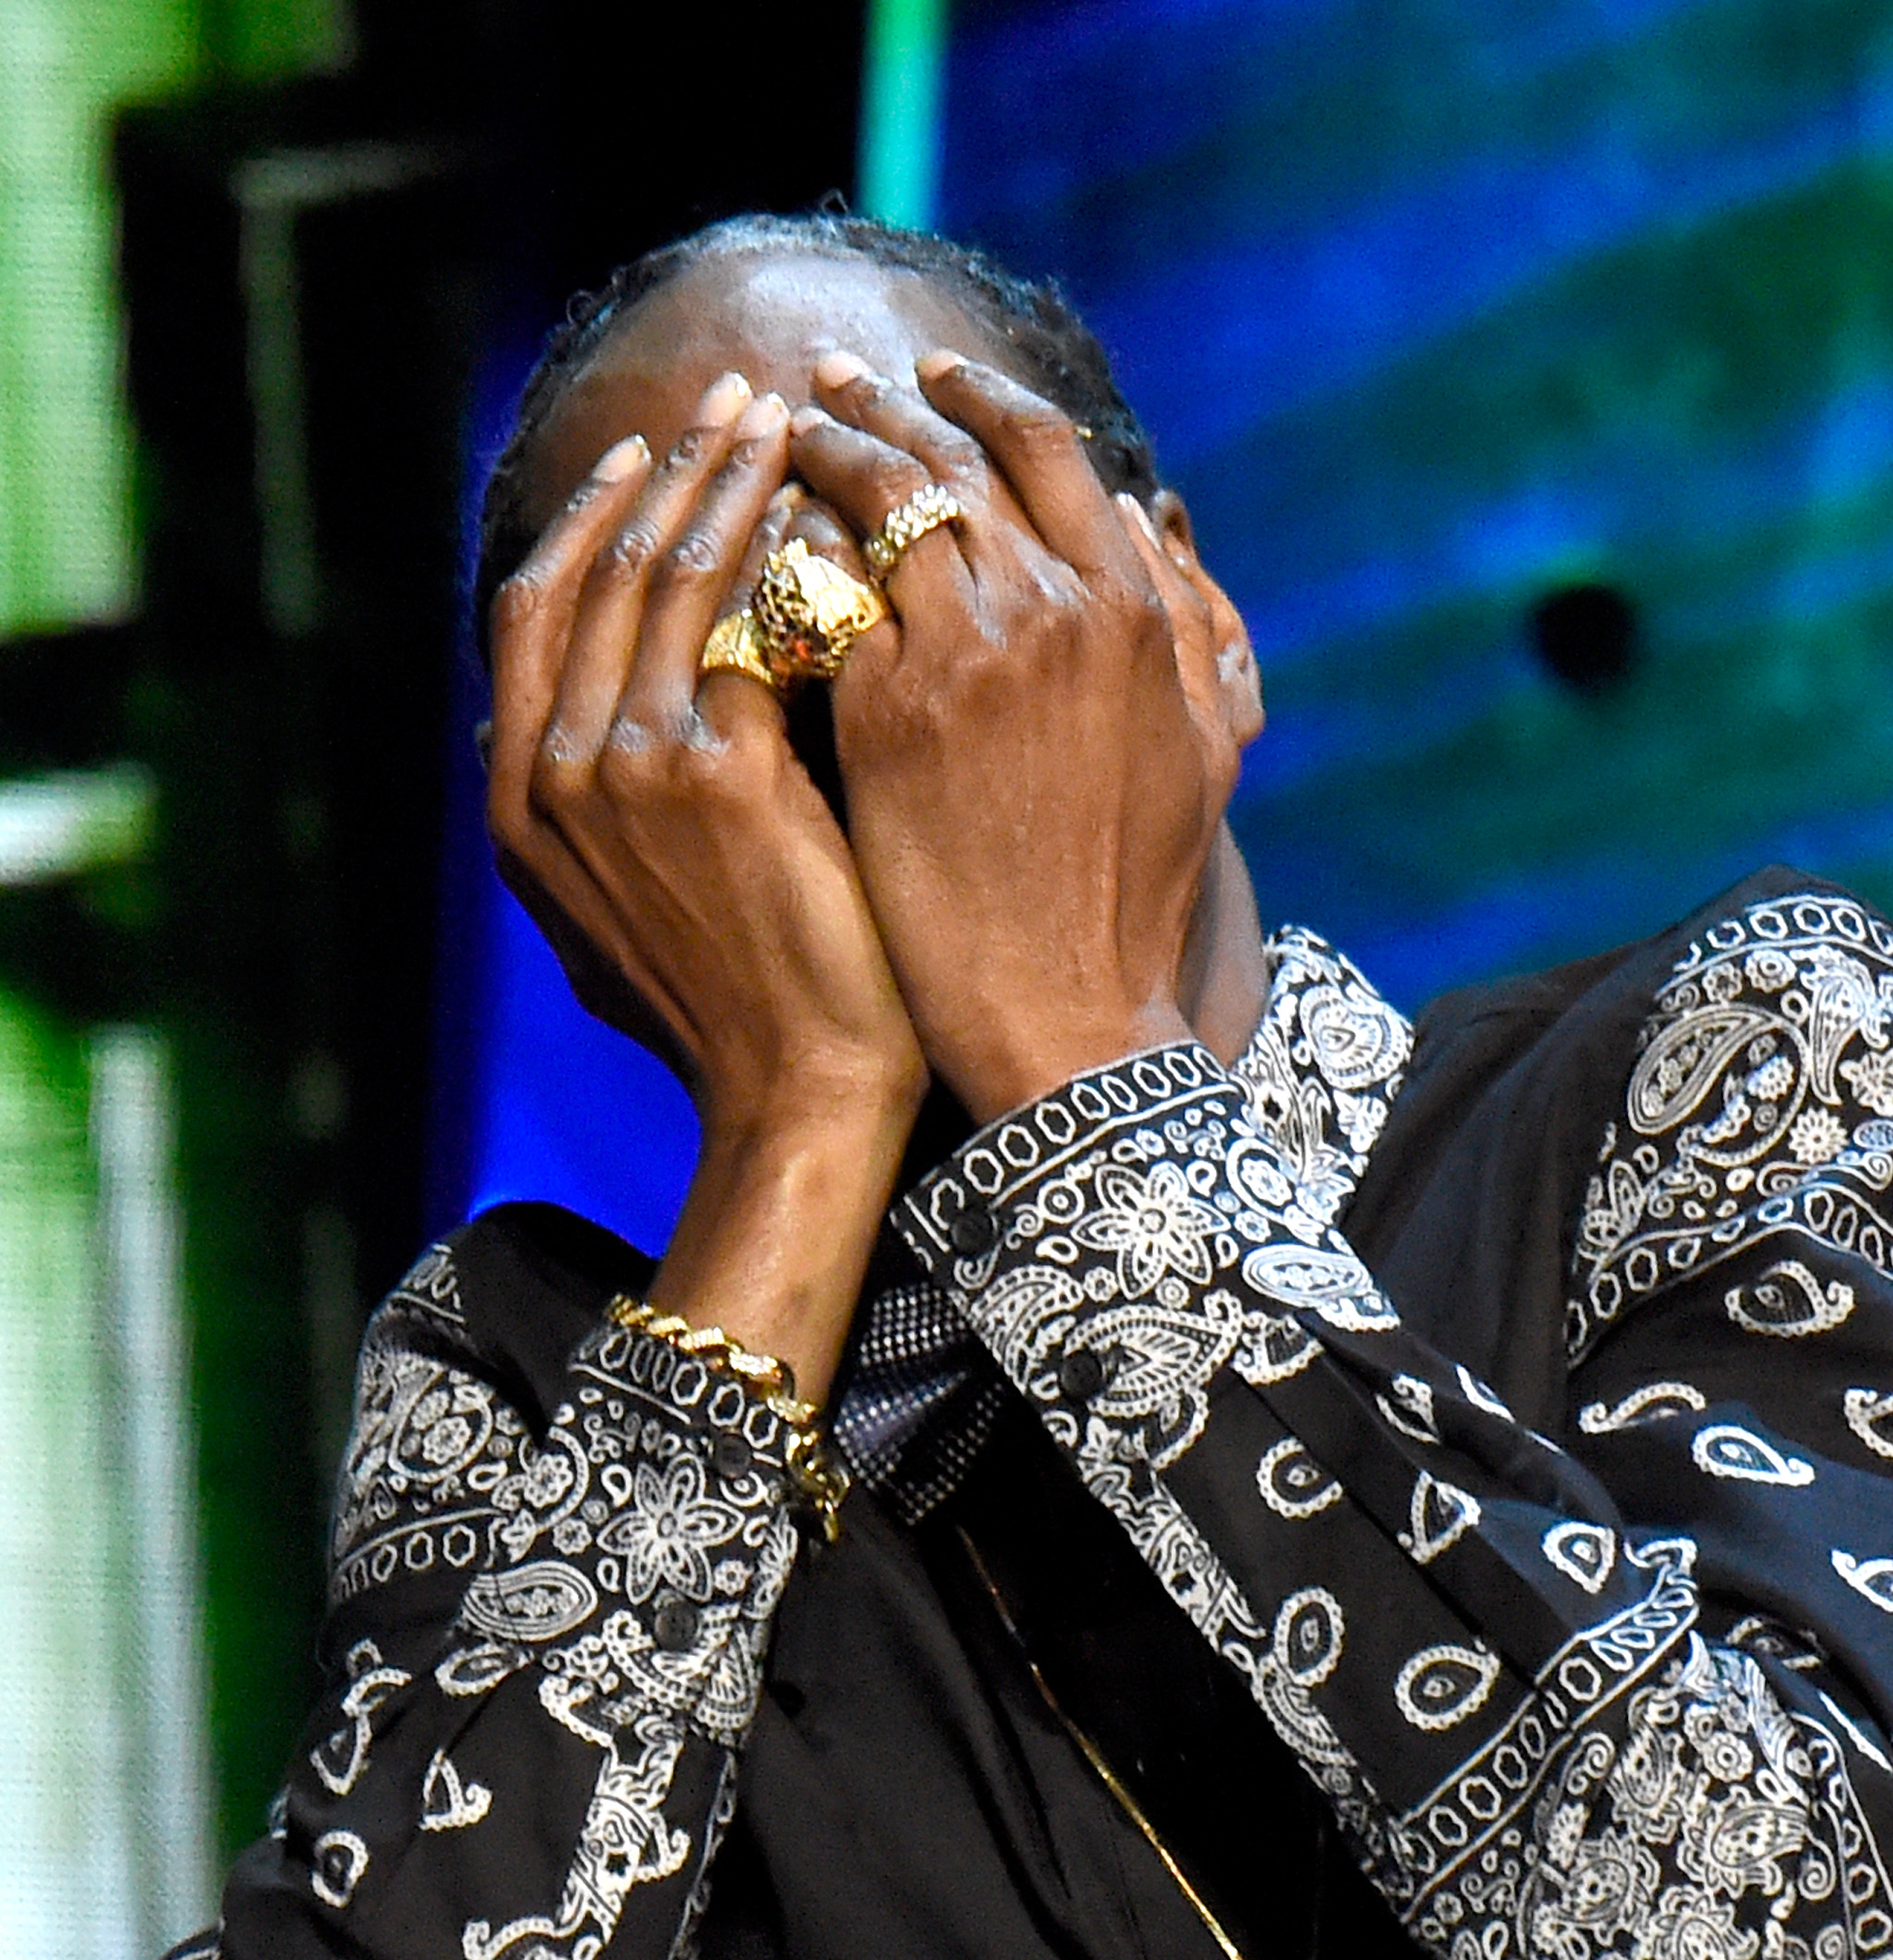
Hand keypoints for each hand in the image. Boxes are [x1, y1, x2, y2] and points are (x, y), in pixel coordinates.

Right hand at [485, 373, 926, 1390]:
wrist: (801, 1100)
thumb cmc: (747, 1022)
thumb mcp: (628, 926)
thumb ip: (596, 825)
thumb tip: (550, 748)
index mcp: (522, 803)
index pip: (537, 610)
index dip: (592, 518)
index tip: (651, 452)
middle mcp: (554, 770)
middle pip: (602, 568)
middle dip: (672, 468)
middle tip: (742, 397)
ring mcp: (624, 766)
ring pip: (675, 572)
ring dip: (732, 479)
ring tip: (795, 419)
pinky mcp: (711, 770)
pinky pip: (746, 616)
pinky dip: (787, 549)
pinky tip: (841, 509)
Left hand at [786, 353, 1252, 1120]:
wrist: (1068, 1014)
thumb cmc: (1136, 900)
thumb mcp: (1203, 750)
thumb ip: (1188, 622)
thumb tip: (1148, 511)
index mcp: (1134, 606)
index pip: (1043, 447)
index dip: (978, 395)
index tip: (930, 377)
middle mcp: (1054, 606)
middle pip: (948, 457)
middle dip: (877, 407)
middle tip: (822, 388)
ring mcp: (967, 654)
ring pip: (871, 509)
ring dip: (817, 462)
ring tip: (773, 449)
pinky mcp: (889, 713)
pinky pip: (821, 598)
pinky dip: (787, 561)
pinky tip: (755, 555)